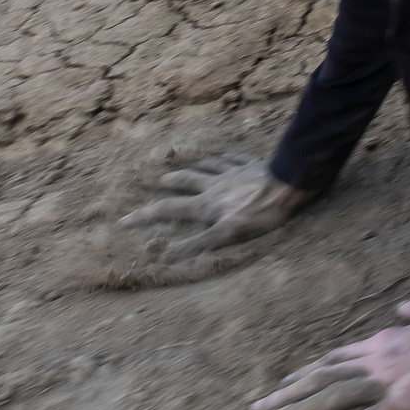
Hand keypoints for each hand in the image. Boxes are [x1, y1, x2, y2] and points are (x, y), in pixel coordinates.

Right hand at [118, 153, 312, 258]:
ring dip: (191, 166)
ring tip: (179, 163)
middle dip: (167, 182)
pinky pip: (233, 158)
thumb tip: (166, 254)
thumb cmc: (258, 214)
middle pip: (184, 182)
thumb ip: (196, 243)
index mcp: (206, 204)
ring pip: (205, 167)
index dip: (145, 215)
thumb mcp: (227, 234)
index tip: (123, 219)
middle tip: (152, 179)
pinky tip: (223, 154)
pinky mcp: (251, 165)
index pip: (168, 209)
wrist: (286, 187)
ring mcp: (232, 172)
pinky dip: (224, 156)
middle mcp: (214, 185)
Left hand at [248, 290, 409, 409]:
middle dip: (287, 394)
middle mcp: (377, 360)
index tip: (285, 382)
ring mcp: (387, 381)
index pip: (338, 357)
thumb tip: (400, 308)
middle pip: (322, 377)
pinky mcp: (403, 402)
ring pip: (330, 397)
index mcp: (386, 341)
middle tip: (256, 409)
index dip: (309, 371)